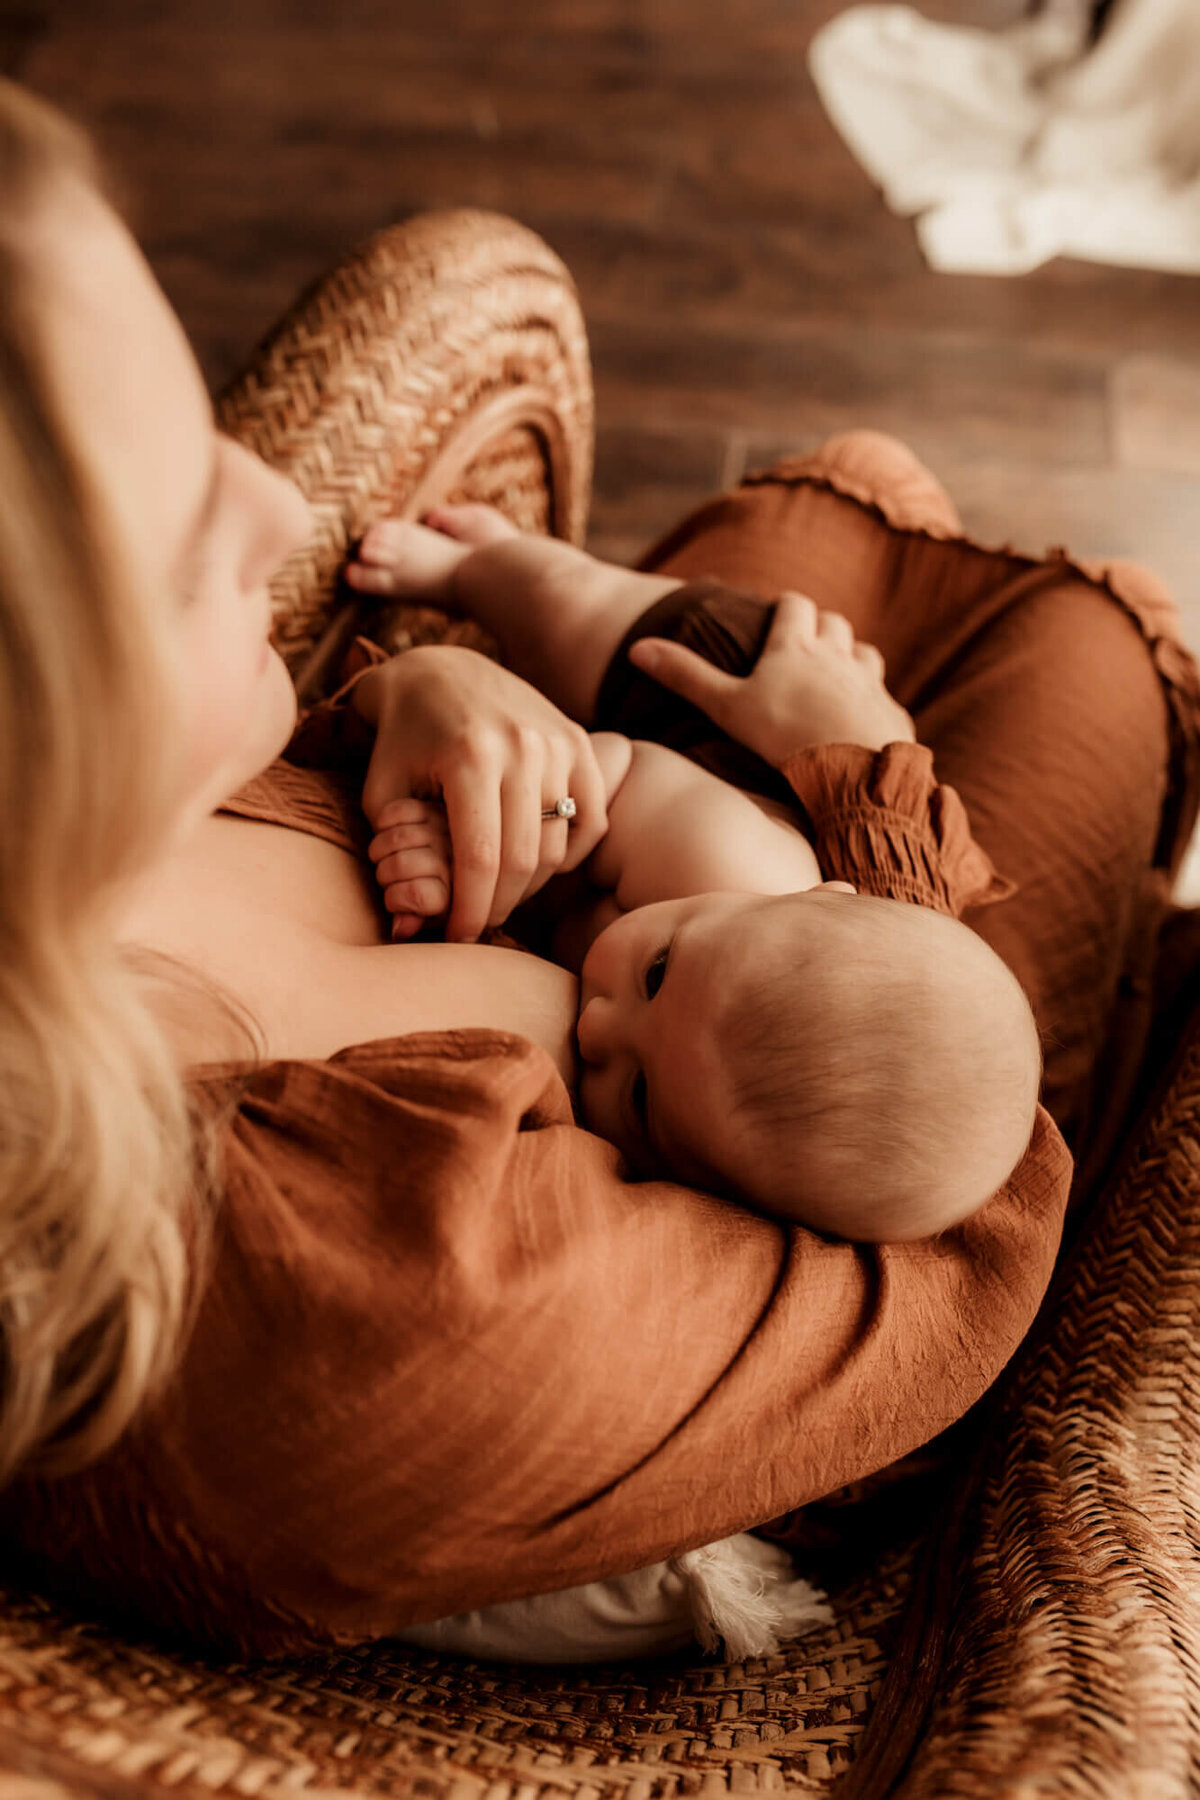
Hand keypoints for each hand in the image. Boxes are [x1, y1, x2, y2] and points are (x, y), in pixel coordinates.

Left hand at [356, 645, 607, 941]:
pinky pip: (591, 820)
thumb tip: (406, 927)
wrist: (440, 670)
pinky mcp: (579, 742)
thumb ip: (393, 855)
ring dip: (532, 884)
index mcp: (470, 756)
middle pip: (525, 859)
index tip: (458, 937)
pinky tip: (536, 860)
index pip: (481, 859)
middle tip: (480, 924)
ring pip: (559, 845)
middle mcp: (523, 747)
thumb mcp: (383, 791)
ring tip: (501, 893)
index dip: (471, 910)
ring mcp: (558, 742)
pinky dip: (570, 852)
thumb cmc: (402, 739)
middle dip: (501, 906)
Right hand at [626, 590, 914, 767]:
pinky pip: (882, 696)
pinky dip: (870, 699)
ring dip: (850, 655)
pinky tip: (858, 719)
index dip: (785, 607)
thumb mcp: (726, 707)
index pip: (794, 605)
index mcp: (794, 646)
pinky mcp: (891, 712)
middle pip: (833, 622)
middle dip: (820, 627)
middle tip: (802, 646)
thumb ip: (685, 677)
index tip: (776, 614)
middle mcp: (836, 654)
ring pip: (864, 651)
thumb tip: (635, 647)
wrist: (855, 770)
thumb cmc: (785, 736)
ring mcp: (868, 682)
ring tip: (834, 675)